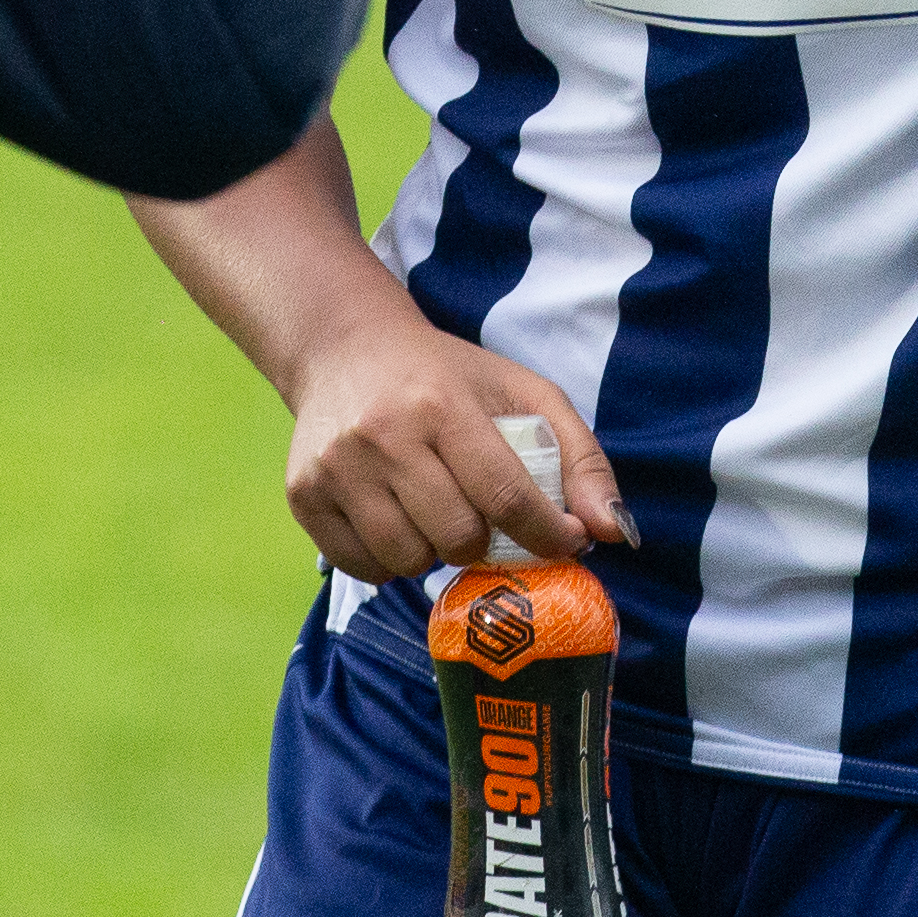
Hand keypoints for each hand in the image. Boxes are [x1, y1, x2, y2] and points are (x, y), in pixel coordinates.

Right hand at [270, 294, 626, 581]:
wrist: (344, 348)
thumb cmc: (446, 376)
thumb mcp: (523, 394)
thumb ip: (580, 460)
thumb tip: (614, 533)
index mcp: (442, 405)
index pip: (506, 497)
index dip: (546, 534)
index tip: (563, 541)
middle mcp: (383, 435)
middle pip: (457, 538)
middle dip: (482, 540)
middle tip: (480, 515)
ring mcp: (336, 468)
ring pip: (407, 561)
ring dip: (433, 552)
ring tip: (434, 513)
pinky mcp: (303, 494)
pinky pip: (361, 567)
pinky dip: (389, 561)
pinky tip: (396, 520)